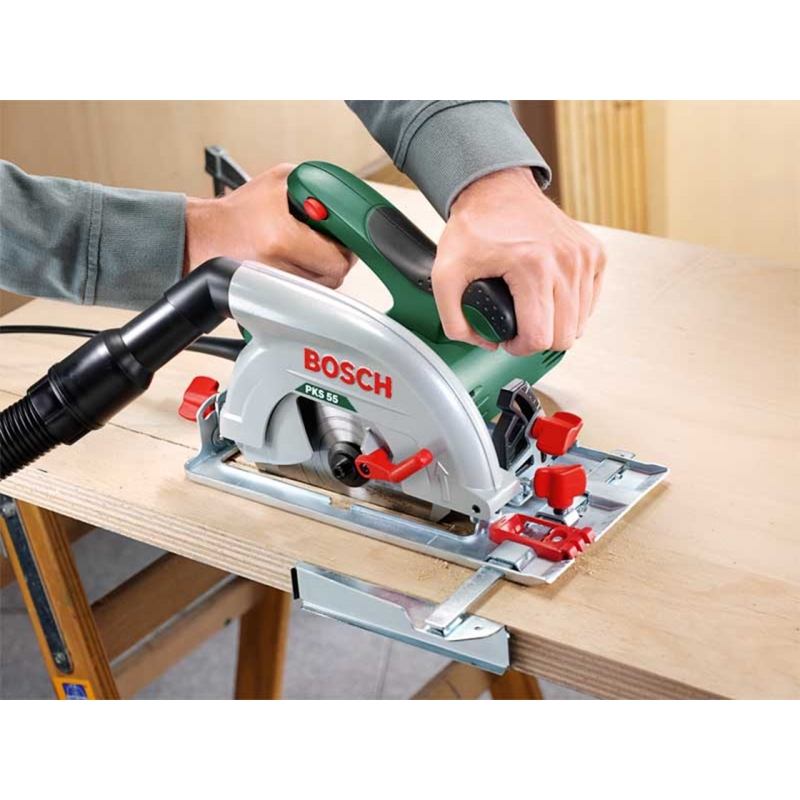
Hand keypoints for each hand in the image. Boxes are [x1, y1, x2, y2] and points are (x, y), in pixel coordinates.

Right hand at [184, 163, 355, 287]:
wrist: (202, 236)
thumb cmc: (238, 211)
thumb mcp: (279, 181)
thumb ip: (315, 185)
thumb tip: (342, 200)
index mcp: (281, 239)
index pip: (337, 260)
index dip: (345, 248)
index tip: (342, 239)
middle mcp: (276, 268)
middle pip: (333, 278)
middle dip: (335, 259)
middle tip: (327, 245)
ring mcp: (272, 288)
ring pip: (320, 290)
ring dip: (321, 272)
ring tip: (307, 253)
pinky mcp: (268, 298)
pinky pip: (303, 296)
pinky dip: (306, 282)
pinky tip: (295, 265)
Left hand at [431, 167, 605, 354]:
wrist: (497, 188)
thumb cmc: (475, 225)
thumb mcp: (445, 274)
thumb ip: (454, 319)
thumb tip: (485, 343)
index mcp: (533, 267)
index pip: (540, 337)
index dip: (520, 348)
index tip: (508, 339)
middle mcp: (565, 262)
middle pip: (564, 336)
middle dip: (538, 339)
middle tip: (518, 326)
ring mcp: (584, 257)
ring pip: (580, 323)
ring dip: (555, 324)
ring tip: (532, 310)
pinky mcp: (595, 253)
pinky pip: (590, 302)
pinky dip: (571, 307)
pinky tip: (549, 296)